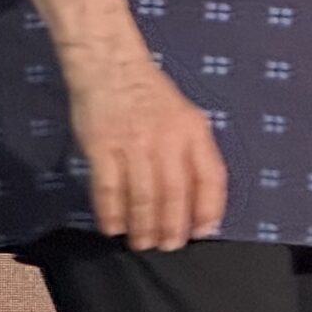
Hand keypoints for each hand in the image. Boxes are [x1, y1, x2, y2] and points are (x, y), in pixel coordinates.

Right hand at [64, 51, 225, 251]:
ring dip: (143, 225)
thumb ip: (193, 152)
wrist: (110, 65)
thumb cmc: (150, 94)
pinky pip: (109, 188)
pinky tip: (113, 227)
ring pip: (143, 196)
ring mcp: (133, 143)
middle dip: (172, 226)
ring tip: (142, 243)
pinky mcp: (101, 146)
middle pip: (175, 193)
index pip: (210, 177)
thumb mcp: (185, 116)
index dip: (209, 209)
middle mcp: (167, 138)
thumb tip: (199, 198)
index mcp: (193, 131)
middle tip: (168, 246)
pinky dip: (111, 212)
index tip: (203, 232)